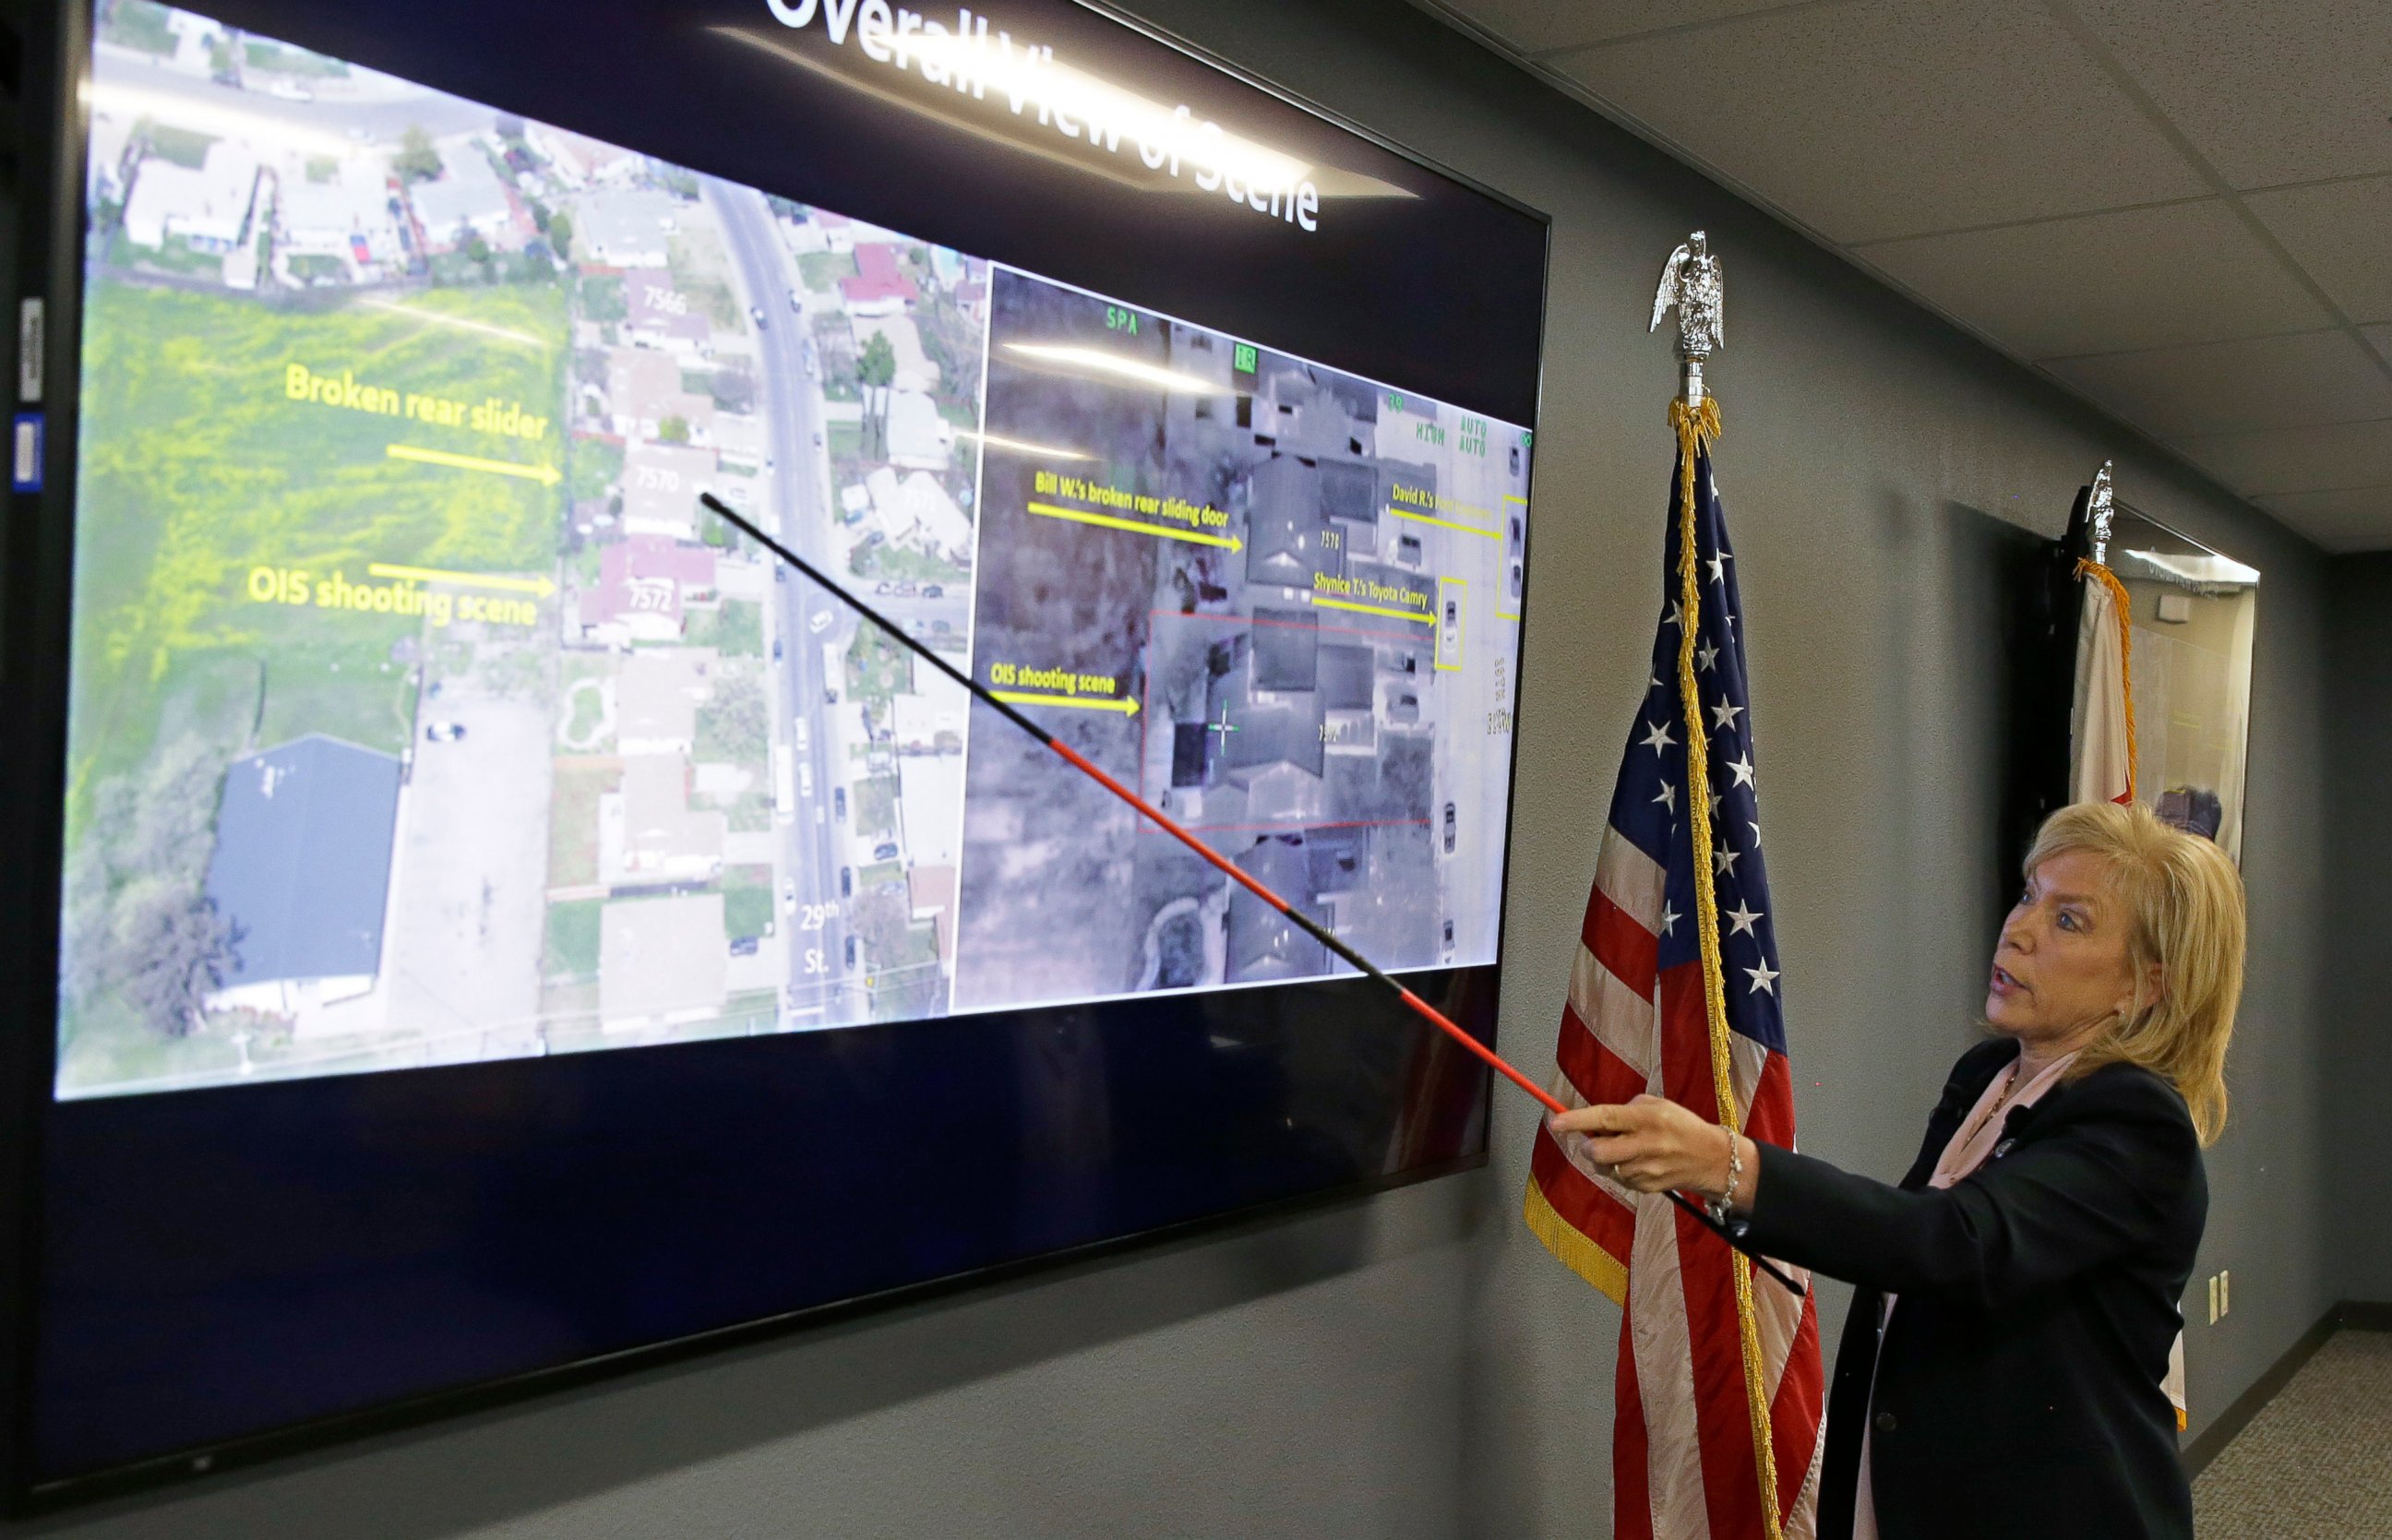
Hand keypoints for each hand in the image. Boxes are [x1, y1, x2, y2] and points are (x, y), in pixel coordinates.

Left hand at [1549, 1094, 1756, 1210]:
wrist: (1711, 1159)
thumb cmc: (1679, 1125)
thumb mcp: (1657, 1105)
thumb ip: (1625, 1110)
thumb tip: (1595, 1122)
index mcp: (1646, 1118)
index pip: (1605, 1118)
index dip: (1577, 1121)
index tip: (1556, 1122)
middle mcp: (1645, 1145)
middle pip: (1597, 1152)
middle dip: (1588, 1147)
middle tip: (1595, 1140)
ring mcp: (1645, 1170)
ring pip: (1604, 1168)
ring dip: (1604, 1159)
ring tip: (1625, 1149)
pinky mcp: (1646, 1187)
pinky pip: (1617, 1179)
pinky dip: (1619, 1170)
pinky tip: (1637, 1162)